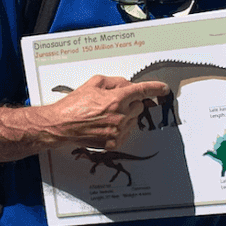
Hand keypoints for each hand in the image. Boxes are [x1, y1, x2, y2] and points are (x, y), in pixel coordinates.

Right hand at [47, 75, 170, 149]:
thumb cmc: (74, 105)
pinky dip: (120, 128)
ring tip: (105, 115)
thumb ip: (114, 82)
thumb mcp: (93, 83)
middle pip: (139, 106)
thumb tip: (127, 85)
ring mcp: (118, 131)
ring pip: (133, 120)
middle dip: (131, 102)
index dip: (155, 88)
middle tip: (115, 102)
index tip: (163, 89)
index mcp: (116, 99)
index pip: (142, 91)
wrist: (62, 125)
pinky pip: (126, 133)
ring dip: (125, 116)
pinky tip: (105, 124)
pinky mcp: (114, 143)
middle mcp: (120, 116)